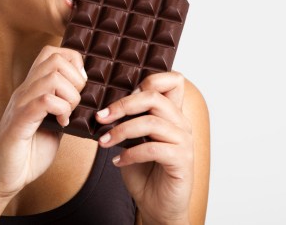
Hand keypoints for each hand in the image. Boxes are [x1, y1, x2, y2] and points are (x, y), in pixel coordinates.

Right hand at [0, 46, 86, 201]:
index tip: (80, 85)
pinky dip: (61, 110)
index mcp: (32, 89)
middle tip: (76, 102)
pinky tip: (62, 123)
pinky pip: (44, 101)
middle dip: (76, 79)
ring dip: (70, 96)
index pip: (52, 52)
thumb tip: (88, 97)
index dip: (73, 62)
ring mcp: (20, 104)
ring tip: (68, 114)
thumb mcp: (53, 124)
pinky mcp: (19, 122)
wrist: (2, 178)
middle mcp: (25, 91)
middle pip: (55, 59)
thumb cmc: (28, 153)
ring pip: (52, 78)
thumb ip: (64, 108)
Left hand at [95, 71, 193, 223]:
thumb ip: (129, 120)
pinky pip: (153, 148)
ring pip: (151, 122)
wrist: (158, 206)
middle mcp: (181, 123)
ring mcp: (184, 141)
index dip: (149, 79)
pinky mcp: (181, 161)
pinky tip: (118, 161)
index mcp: (172, 114)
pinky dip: (130, 153)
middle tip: (101, 116)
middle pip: (154, 97)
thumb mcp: (133, 140)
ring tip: (104, 141)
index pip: (173, 80)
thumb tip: (105, 106)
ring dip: (121, 131)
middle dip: (123, 104)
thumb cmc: (145, 172)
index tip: (121, 96)